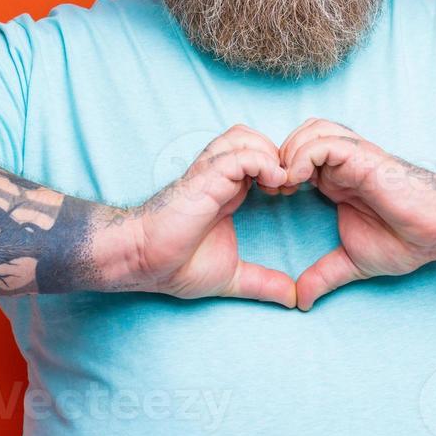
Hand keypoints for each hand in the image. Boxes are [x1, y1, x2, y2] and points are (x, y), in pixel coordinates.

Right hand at [111, 125, 295, 307]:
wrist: (143, 260)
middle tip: (290, 185)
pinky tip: (273, 184)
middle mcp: (217, 175)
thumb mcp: (232, 276)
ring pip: (245, 137)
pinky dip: (262, 162)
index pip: (256, 155)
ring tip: (281, 183)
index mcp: (227, 189)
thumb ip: (263, 282)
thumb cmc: (177, 264)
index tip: (292, 192)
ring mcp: (209, 172)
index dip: (280, 167)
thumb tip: (293, 298)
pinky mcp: (204, 177)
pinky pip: (239, 154)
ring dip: (270, 154)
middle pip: (252, 137)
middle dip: (278, 154)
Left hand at [280, 119, 435, 310]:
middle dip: (278, 157)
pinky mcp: (362, 155)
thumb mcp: (353, 261)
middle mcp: (342, 162)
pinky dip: (303, 155)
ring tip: (284, 184)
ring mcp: (353, 155)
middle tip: (271, 188)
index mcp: (336, 179)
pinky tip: (298, 180)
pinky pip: (323, 142)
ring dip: (289, 153)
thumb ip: (324, 275)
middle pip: (298, 136)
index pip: (296, 156)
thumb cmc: (406, 240)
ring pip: (309, 131)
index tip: (269, 196)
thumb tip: (301, 301)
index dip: (277, 171)